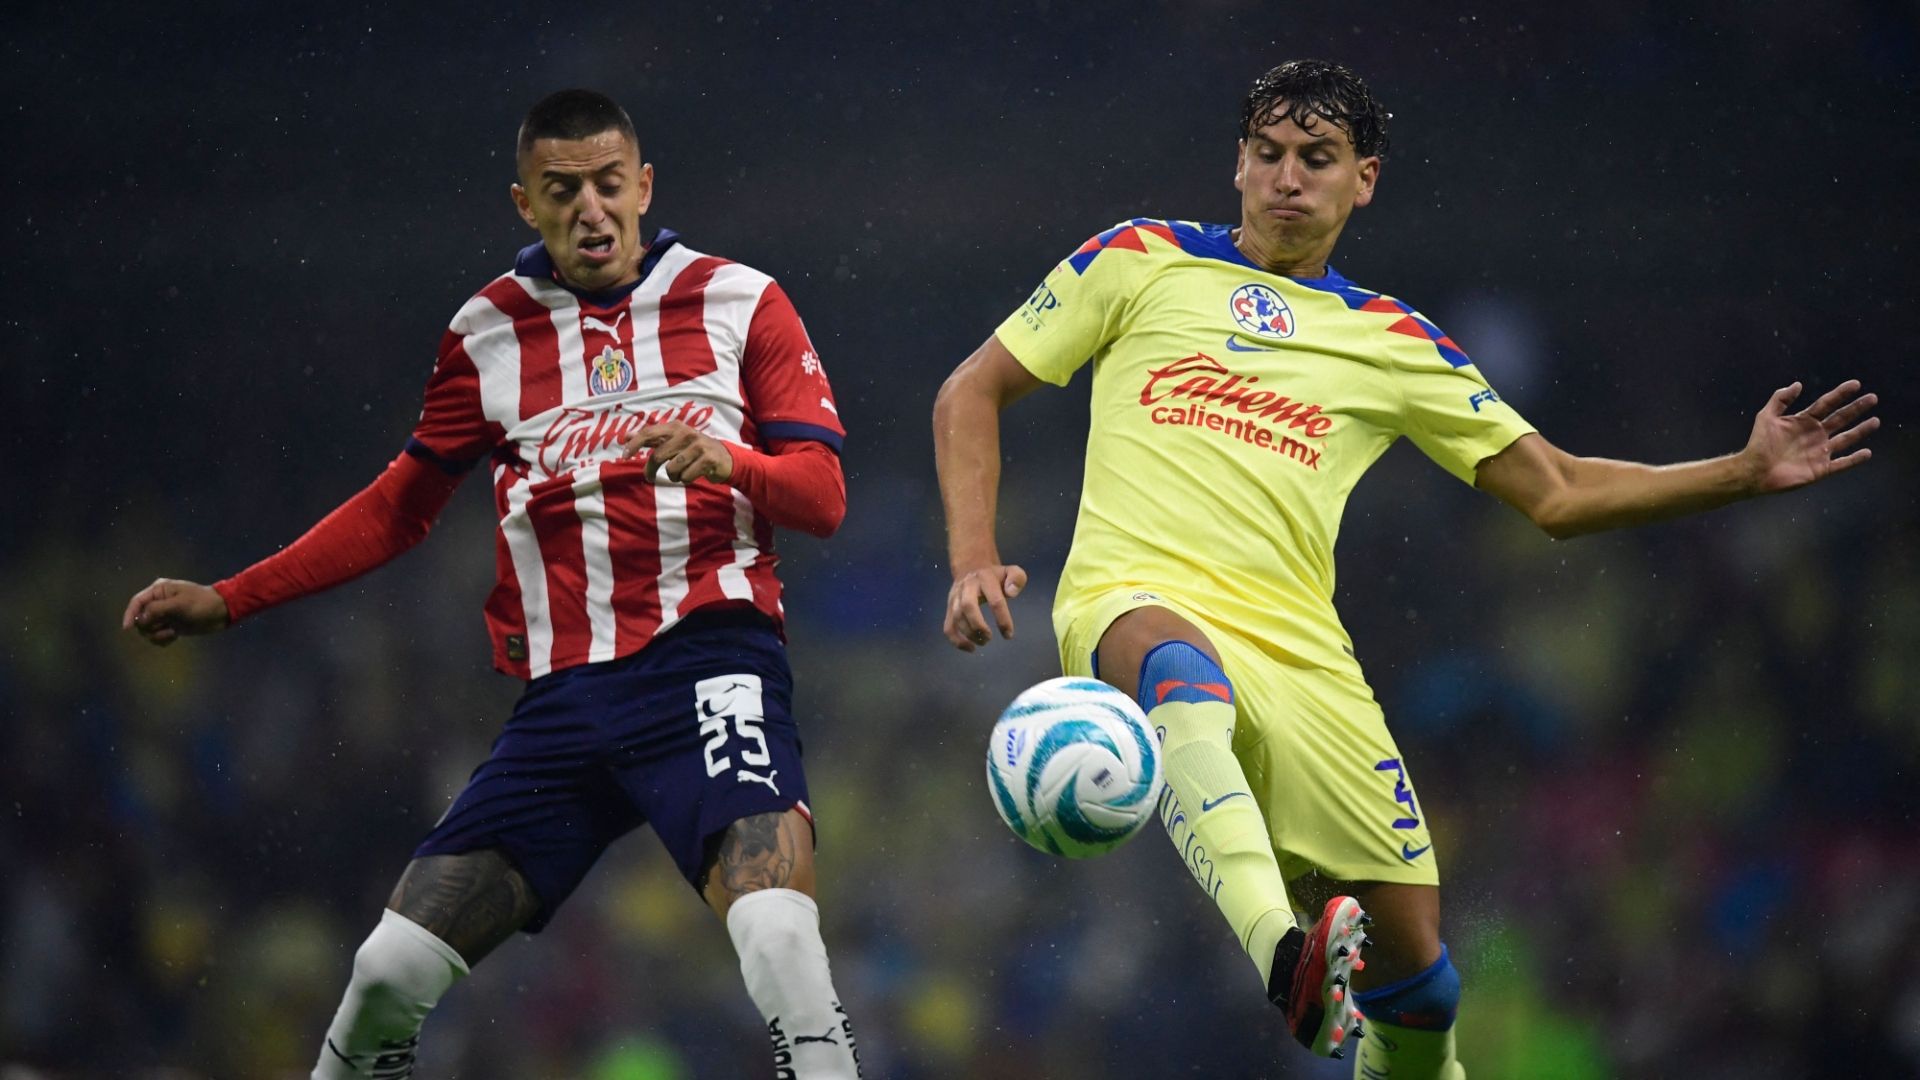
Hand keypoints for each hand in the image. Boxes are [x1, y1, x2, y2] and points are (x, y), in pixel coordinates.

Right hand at [122, 578, 230, 646]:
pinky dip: (163, 639)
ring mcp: (165, 615)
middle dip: (149, 627)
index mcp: (159, 590)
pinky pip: (158, 636)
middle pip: (140, 618)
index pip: (137, 602)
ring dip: (157, 635)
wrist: (221, 612)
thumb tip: (140, 619)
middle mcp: (159, 602)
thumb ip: (157, 610)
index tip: (127, 628)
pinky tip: (174, 637)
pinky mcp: (171, 626)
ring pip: (148, 629)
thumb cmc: (202, 603)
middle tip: (165, 627)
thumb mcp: (179, 604)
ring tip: (172, 633)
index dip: (129, 615)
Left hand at [620, 421, 734, 484]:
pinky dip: (685, 480)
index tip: (623, 456)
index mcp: (675, 427)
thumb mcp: (673, 441)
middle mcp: (686, 433)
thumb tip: (626, 436)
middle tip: (649, 477)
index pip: (649, 433)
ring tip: (680, 474)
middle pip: (658, 455)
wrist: (725, 458)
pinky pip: (686, 477)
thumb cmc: (693, 450)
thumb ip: (651, 438)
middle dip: (651, 470)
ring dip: (673, 476)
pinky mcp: (708, 459)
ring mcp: (698, 446)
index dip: (634, 444)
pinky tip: (692, 475)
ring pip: (672, 469)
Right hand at [945, 564, 1027, 651]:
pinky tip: (970, 648)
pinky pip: (948, 626)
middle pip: (968, 606)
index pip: (995, 600)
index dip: (1002, 619)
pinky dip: (956, 640)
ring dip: (969, 634)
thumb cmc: (995, 576)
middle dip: (978, 625)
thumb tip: (1011, 593)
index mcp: (985, 578)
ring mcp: (955, 597)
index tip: (1008, 634)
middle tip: (989, 638)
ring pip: (957, 617)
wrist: (970, 567)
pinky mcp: (949, 607)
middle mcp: (967, 587)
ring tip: (983, 642)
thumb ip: (1017, 578)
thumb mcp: (1010, 571)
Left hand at [1744, 379, 1878, 493]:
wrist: (1754, 470)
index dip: (1840, 394)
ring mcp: (1819, 452)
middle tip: (1873, 398)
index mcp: (1804, 421)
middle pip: (1840, 418)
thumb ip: (1780, 399)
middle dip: (1856, 408)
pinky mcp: (1821, 469)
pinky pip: (1842, 464)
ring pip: (1846, 439)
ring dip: (1861, 430)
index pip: (1826, 404)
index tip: (1856, 384)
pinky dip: (1854, 459)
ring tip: (1875, 421)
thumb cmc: (1758, 444)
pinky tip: (1867, 452)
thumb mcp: (1766, 417)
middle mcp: (1815, 434)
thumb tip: (1798, 384)